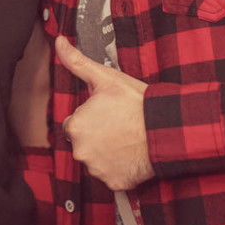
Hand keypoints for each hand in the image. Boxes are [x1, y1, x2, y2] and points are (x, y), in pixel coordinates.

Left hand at [57, 35, 153, 189]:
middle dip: (97, 136)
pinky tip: (130, 155)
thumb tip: (59, 42)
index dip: (91, 118)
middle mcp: (81, 150)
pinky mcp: (113, 182)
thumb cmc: (136, 103)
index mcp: (76, 126)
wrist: (164, 128)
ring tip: (126, 139)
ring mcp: (97, 169)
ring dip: (107, 153)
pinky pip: (111, 176)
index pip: (74, 124)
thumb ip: (77, 62)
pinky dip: (119, 169)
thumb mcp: (106, 78)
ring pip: (96, 160)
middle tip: (118, 127)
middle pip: (83, 144)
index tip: (107, 115)